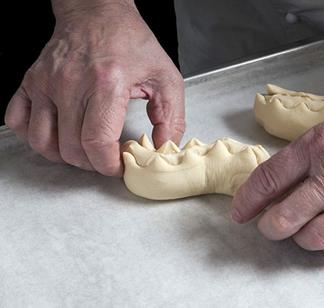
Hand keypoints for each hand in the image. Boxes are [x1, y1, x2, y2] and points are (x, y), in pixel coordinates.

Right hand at [5, 2, 184, 175]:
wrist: (98, 13)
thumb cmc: (131, 42)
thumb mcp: (166, 78)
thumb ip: (172, 118)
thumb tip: (162, 148)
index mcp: (107, 83)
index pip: (97, 142)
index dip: (109, 165)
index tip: (119, 165)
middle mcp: (71, 83)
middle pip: (71, 148)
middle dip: (93, 164)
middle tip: (107, 157)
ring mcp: (46, 83)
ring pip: (43, 142)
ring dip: (65, 156)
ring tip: (85, 150)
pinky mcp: (32, 81)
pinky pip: (18, 122)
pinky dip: (36, 137)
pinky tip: (57, 135)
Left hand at [231, 58, 323, 255]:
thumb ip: (307, 157)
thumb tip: (279, 184)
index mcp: (319, 145)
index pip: (270, 178)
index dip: (248, 199)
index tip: (240, 212)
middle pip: (286, 216)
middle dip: (269, 227)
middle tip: (268, 226)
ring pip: (313, 237)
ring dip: (299, 238)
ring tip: (300, 229)